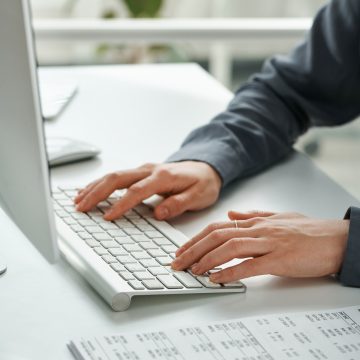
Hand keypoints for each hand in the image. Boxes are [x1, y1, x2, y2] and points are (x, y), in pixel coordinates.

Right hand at [74, 161, 221, 220]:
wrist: (206, 167)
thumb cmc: (202, 183)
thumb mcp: (198, 196)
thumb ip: (179, 204)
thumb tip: (158, 213)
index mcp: (163, 177)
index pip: (136, 191)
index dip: (121, 205)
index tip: (107, 217)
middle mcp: (150, 170)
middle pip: (117, 178)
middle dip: (97, 192)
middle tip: (81, 207)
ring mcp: (143, 170)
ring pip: (113, 175)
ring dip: (94, 187)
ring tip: (78, 200)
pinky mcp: (141, 172)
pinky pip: (117, 176)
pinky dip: (101, 183)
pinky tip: (90, 190)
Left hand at [171, 210, 349, 282]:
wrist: (336, 238)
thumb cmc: (308, 230)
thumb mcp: (278, 217)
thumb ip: (253, 215)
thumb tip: (231, 213)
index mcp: (256, 222)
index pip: (218, 227)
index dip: (196, 238)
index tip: (182, 250)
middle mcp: (258, 230)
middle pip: (218, 236)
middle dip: (194, 249)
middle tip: (178, 262)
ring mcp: (269, 243)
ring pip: (230, 248)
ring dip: (207, 260)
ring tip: (192, 271)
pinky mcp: (280, 259)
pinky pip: (251, 266)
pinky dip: (231, 272)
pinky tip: (217, 279)